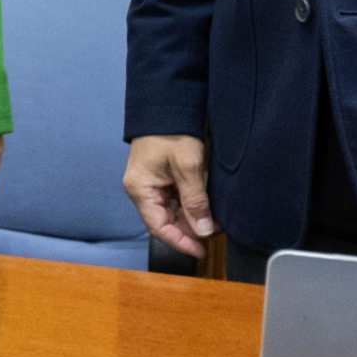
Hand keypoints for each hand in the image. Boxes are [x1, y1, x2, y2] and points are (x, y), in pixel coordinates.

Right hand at [124, 134, 217, 258]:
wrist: (168, 105)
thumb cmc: (173, 134)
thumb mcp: (187, 166)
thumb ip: (195, 200)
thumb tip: (203, 232)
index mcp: (140, 190)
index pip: (158, 227)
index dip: (180, 242)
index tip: (202, 251)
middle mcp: (142, 191)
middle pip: (166, 221)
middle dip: (191, 229)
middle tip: (216, 230)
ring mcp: (151, 184)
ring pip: (173, 211)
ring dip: (193, 217)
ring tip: (215, 220)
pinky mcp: (161, 178)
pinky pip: (176, 199)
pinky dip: (192, 205)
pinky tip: (208, 207)